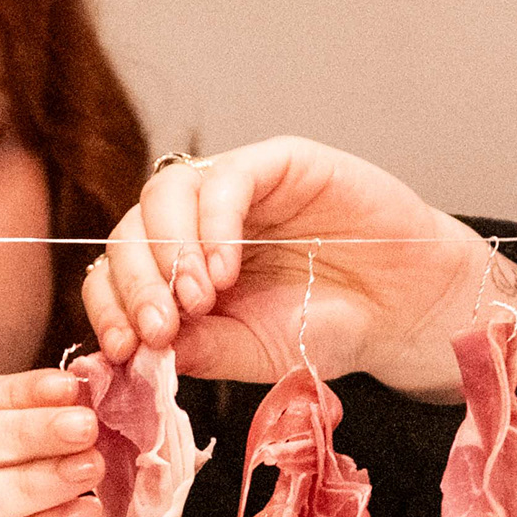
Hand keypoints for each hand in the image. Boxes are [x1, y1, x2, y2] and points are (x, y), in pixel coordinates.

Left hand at [82, 136, 516, 401]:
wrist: (407, 310)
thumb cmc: (329, 329)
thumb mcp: (251, 354)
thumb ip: (195, 348)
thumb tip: (129, 352)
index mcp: (180, 269)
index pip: (118, 271)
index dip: (110, 305)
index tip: (123, 347)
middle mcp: (197, 224)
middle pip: (131, 230)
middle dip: (136, 284)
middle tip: (159, 329)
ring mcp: (234, 189)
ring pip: (164, 194)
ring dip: (170, 251)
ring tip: (200, 299)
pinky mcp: (276, 162)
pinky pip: (225, 178)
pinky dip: (213, 224)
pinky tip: (225, 270)